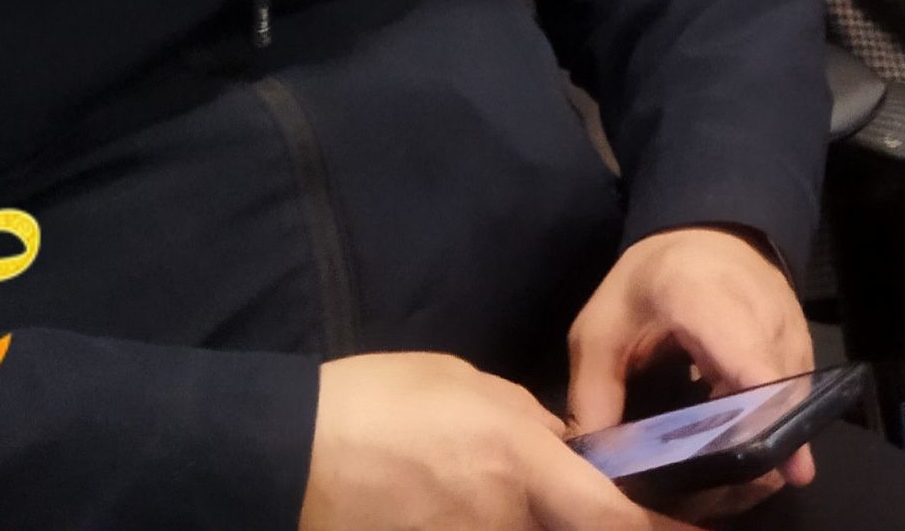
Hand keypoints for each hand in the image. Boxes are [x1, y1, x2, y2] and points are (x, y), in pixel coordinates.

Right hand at [302, 353, 674, 530]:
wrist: (288, 453)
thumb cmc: (376, 404)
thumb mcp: (468, 387)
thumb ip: (529, 424)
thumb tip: (564, 449)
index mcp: (521, 464)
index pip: (616, 520)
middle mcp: (505, 518)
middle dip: (593, 519)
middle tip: (592, 500)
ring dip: (530, 518)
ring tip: (475, 482)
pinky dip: (486, 523)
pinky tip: (449, 503)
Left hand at [563, 230, 816, 515]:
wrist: (700, 236)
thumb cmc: (645, 286)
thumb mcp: (600, 332)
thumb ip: (594, 397)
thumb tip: (596, 467)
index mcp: (703, 299)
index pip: (746, 360)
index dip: (762, 414)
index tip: (778, 467)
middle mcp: (762, 314)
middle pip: (778, 394)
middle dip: (758, 448)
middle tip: (723, 494)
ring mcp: (790, 328)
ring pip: (795, 402)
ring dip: (768, 444)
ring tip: (728, 483)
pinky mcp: (802, 344)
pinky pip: (797, 397)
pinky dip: (774, 428)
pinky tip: (742, 452)